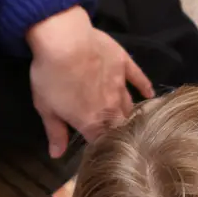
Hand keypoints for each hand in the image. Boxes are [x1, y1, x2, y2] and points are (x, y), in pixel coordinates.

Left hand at [27, 7, 154, 156]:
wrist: (65, 41)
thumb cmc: (51, 76)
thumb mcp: (46, 108)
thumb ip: (55, 133)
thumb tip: (57, 155)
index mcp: (91, 121)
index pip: (101, 141)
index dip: (100, 145)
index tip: (98, 147)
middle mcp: (110, 107)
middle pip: (119, 124)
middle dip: (117, 130)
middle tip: (115, 132)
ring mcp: (120, 85)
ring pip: (129, 104)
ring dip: (127, 112)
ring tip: (129, 117)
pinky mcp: (124, 64)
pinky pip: (139, 78)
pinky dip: (145, 87)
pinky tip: (150, 93)